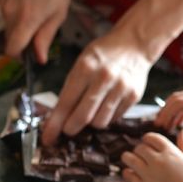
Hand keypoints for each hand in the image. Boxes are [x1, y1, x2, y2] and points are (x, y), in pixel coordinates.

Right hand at [0, 0, 72, 63]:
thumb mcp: (58, 13)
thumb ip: (46, 37)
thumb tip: (40, 58)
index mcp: (26, 21)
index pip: (12, 50)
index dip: (19, 56)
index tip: (30, 54)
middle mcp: (10, 14)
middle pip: (10, 40)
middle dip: (22, 41)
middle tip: (40, 31)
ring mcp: (4, 4)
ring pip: (9, 27)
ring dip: (20, 27)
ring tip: (37, 12)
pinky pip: (7, 14)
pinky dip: (16, 15)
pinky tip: (30, 3)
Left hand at [41, 29, 151, 145]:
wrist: (134, 43)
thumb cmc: (103, 55)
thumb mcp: (82, 63)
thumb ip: (70, 89)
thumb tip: (56, 119)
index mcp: (85, 68)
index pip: (66, 103)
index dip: (55, 124)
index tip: (47, 138)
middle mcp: (103, 78)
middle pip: (83, 117)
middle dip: (71, 128)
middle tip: (67, 129)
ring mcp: (120, 88)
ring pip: (99, 122)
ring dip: (91, 123)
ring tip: (90, 112)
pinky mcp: (133, 96)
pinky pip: (114, 119)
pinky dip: (106, 117)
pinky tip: (105, 106)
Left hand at [122, 129, 182, 181]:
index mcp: (170, 153)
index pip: (152, 137)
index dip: (148, 139)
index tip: (148, 143)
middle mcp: (156, 161)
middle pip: (139, 147)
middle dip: (140, 150)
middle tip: (142, 156)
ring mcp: (147, 174)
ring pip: (128, 158)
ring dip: (129, 158)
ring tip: (133, 163)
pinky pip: (127, 175)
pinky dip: (128, 173)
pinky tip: (133, 175)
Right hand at [154, 89, 182, 145]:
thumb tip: (178, 142)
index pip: (178, 102)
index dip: (166, 114)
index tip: (159, 127)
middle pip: (176, 97)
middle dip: (165, 111)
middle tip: (158, 126)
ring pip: (181, 98)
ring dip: (171, 110)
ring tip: (165, 126)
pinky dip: (180, 110)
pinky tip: (177, 123)